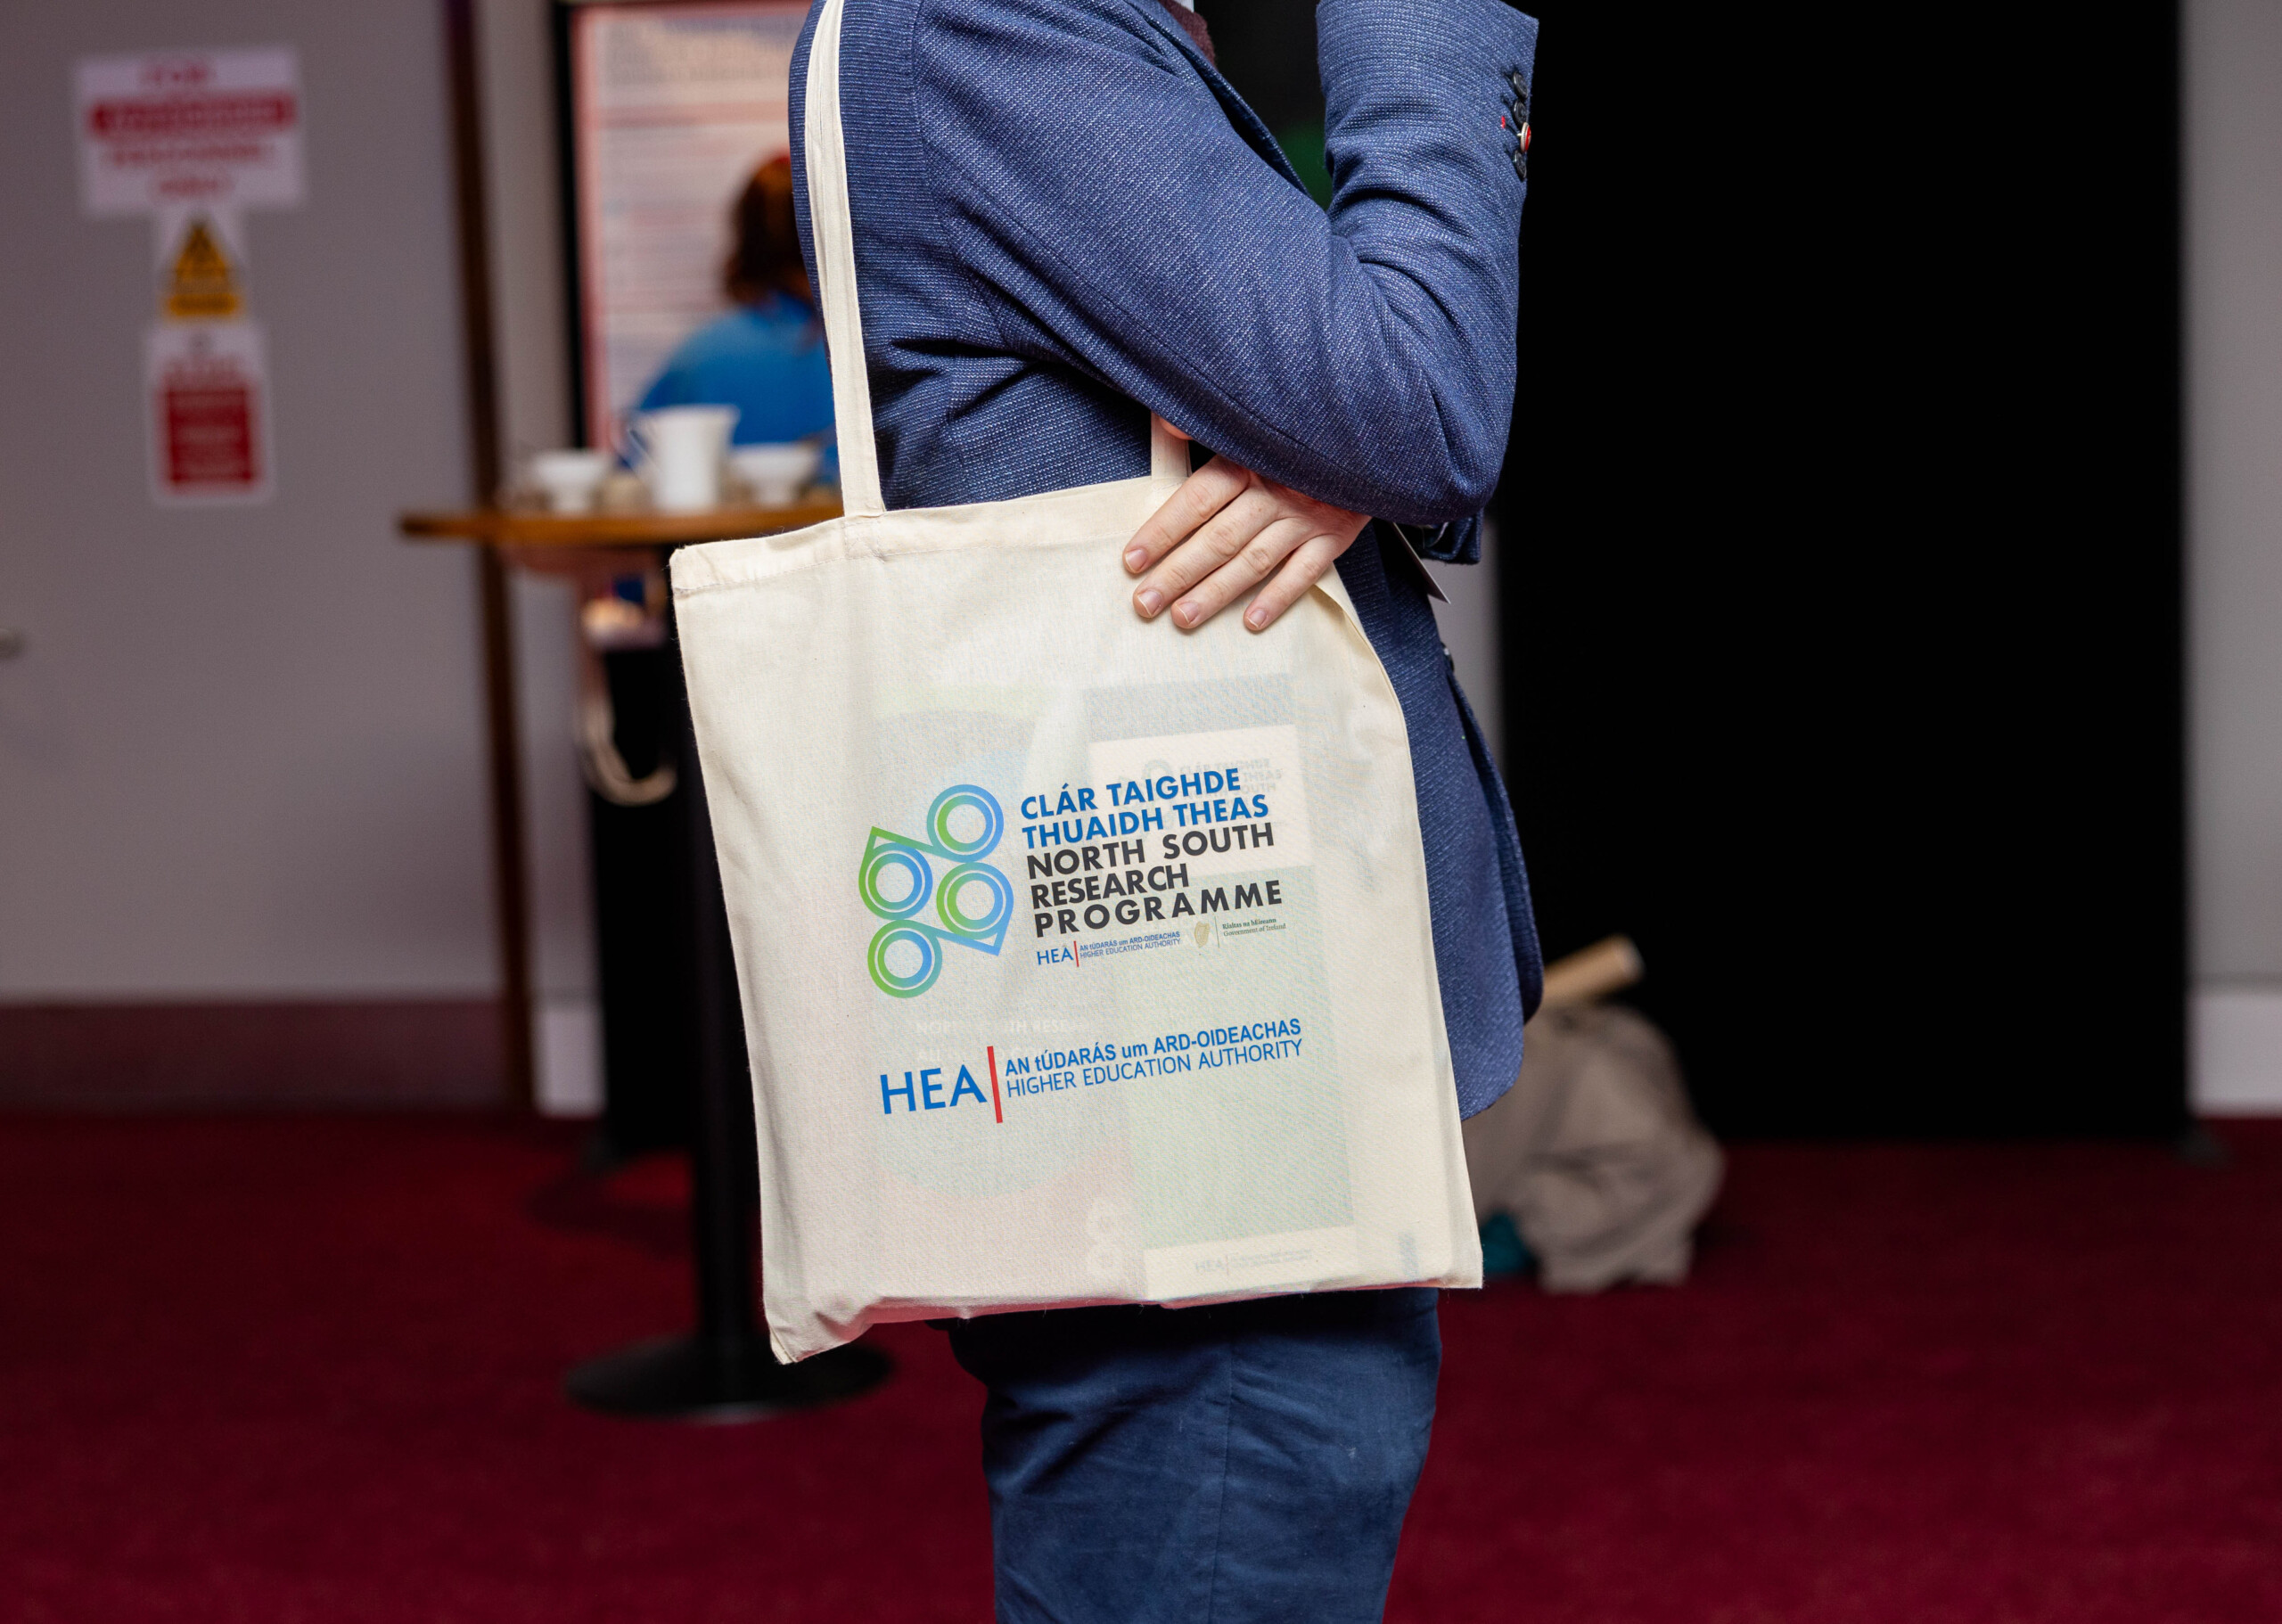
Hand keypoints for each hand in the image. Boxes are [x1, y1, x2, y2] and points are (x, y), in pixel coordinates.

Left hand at [1125, 418, 1368, 632]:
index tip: (1133, 560)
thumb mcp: (1252, 427)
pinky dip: (1279, 598)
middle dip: (1178, 573)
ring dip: (1217, 592)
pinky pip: (1305, 573)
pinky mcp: (1333, 537)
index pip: (1197, 500)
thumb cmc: (1295, 440)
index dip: (1163, 531)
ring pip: (1254, 561)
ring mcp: (1304, 518)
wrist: (1366, 440)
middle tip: (1146, 603)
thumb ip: (1205, 429)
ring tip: (1183, 617)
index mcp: (1247, 462)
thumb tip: (1165, 422)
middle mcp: (1274, 492)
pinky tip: (1252, 622)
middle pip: (1219, 538)